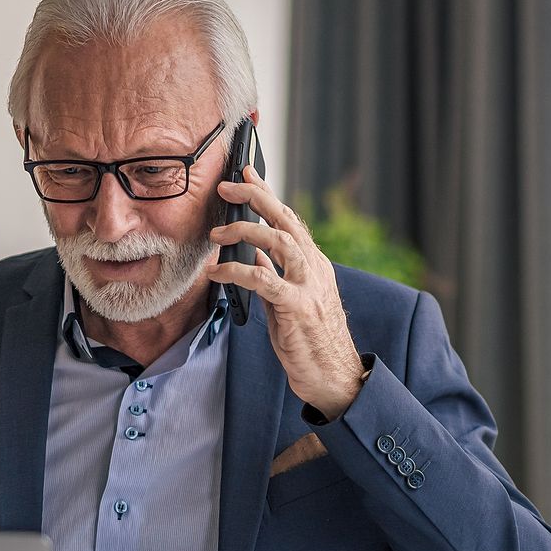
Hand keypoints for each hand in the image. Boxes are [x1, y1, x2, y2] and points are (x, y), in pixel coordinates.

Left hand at [208, 166, 365, 419]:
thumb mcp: (290, 301)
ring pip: (279, 242)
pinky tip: (217, 273)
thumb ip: (276, 275)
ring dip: (245, 231)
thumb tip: (254, 254)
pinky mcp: (297, 308)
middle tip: (226, 187)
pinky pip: (264, 280)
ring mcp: (309, 287)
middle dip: (256, 198)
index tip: (246, 174)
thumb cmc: (310, 341)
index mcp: (314, 264)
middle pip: (286, 220)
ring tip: (216, 234)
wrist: (334, 377)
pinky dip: (237, 271)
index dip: (267, 194)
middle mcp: (315, 269)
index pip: (290, 220)